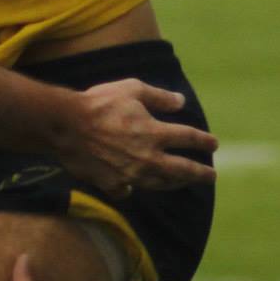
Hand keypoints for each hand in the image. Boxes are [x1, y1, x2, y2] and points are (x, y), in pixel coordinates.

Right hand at [52, 79, 215, 195]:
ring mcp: (131, 175)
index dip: (204, 141)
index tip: (213, 144)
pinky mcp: (112, 184)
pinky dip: (134, 189)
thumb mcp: (131, 89)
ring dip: (175, 183)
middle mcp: (148, 158)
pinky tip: (135, 186)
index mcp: (155, 133)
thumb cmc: (99, 103)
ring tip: (182, 182)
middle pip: (183, 170)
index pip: (189, 138)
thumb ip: (159, 96)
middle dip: (201, 173)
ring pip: (161, 184)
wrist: (66, 125)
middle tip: (211, 176)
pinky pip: (128, 191)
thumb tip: (181, 102)